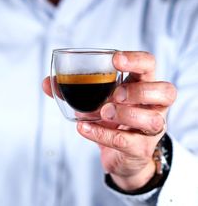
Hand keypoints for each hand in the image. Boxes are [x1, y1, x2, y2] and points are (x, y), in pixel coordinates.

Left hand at [76, 51, 176, 190]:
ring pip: (152, 120)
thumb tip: (47, 83)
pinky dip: (102, 134)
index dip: (137, 60)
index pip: (149, 65)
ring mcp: (151, 129)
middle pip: (165, 91)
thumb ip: (73, 90)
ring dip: (125, 115)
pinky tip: (84, 128)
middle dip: (139, 91)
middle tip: (115, 95)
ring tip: (103, 113)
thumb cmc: (111, 119)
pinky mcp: (141, 149)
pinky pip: (126, 142)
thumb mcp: (96, 100)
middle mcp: (154, 106)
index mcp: (142, 86)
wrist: (120, 154)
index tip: (115, 60)